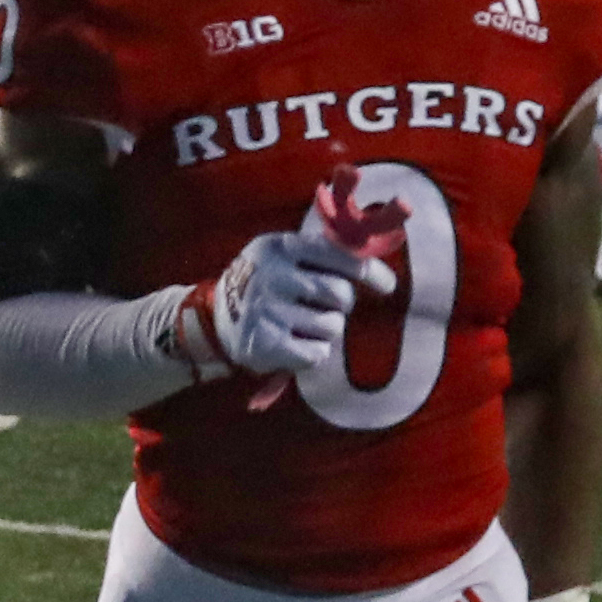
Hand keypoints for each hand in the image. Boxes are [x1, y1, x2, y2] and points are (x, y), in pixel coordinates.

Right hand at [198, 198, 383, 378]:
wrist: (214, 319)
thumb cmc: (265, 283)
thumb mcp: (283, 254)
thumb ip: (322, 253)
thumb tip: (377, 269)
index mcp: (280, 247)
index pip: (338, 256)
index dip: (369, 272)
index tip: (387, 285)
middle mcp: (273, 276)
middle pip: (341, 295)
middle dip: (341, 305)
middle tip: (325, 307)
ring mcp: (267, 311)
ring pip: (332, 327)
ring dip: (326, 331)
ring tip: (303, 325)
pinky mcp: (265, 344)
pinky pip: (317, 354)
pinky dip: (313, 353)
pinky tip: (294, 344)